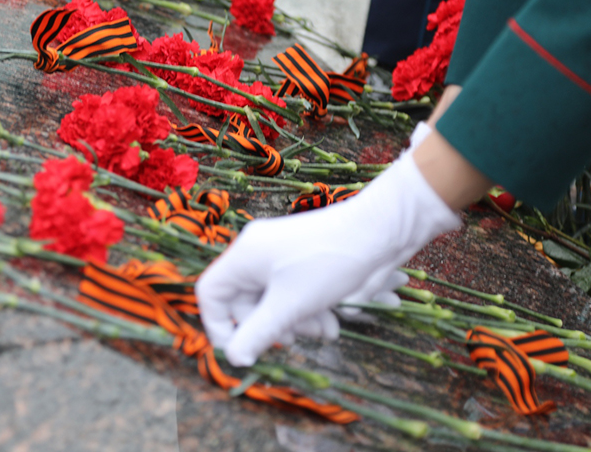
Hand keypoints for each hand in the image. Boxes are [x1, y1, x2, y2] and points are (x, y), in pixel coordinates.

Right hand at [196, 153, 460, 366]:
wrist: (380, 232)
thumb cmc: (328, 264)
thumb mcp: (290, 305)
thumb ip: (258, 333)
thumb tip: (234, 359)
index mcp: (244, 256)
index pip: (210, 293)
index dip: (218, 325)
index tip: (238, 350)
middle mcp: (257, 252)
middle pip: (245, 301)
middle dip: (272, 326)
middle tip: (297, 340)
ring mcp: (280, 254)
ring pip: (273, 300)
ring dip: (297, 321)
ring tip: (327, 331)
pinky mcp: (302, 260)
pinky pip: (293, 291)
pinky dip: (309, 309)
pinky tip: (334, 321)